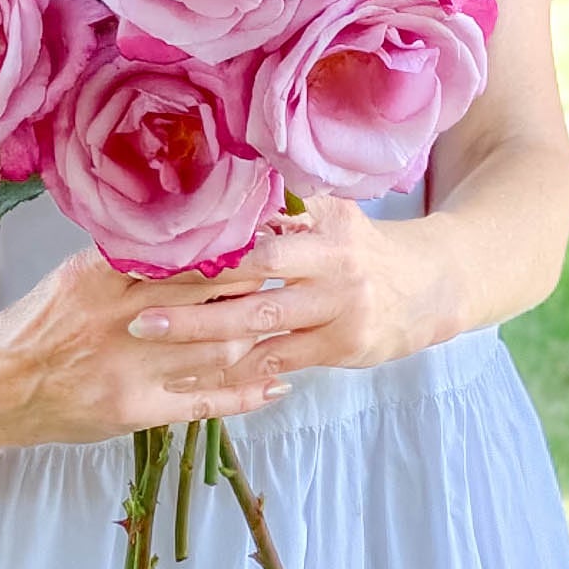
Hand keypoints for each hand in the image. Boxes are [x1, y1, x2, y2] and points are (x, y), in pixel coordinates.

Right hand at [0, 238, 302, 454]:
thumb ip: (121, 262)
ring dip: (256, 330)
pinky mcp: (134, 410)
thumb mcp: (69, 277)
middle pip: (204, 295)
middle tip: (290, 263)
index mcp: (98, 275)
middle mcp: (117, 318)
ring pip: (212, 346)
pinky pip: (201, 402)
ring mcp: (129, 368)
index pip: (176, 253)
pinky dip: (243, 393)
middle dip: (252, 279)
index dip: (224, 243)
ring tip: (289, 313)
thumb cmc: (33, 326)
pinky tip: (275, 382)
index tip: (261, 227)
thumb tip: (181, 238)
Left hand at [124, 196, 464, 393]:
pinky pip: (279, 361)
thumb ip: (285, 209)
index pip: (260, 229)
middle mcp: (333, 264)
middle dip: (194, 296)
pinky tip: (200, 376)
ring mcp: (339, 309)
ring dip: (204, 338)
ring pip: (261, 326)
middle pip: (254, 277)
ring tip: (155, 345)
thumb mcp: (332, 213)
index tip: (158, 251)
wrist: (429, 287)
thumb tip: (220, 192)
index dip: (210, 243)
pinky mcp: (342, 348)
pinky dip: (239, 369)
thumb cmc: (362, 244)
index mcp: (325, 222)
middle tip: (140, 312)